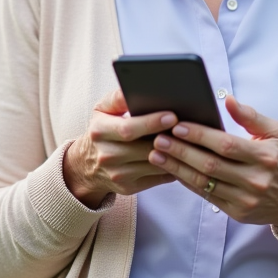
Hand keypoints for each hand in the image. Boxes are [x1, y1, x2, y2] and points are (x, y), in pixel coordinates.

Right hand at [63, 88, 177, 207]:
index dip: (152, 123)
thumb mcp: (102, 109)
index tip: (172, 116)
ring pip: (155, 165)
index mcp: (100, 132)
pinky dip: (173, 167)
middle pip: (145, 148)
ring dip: (174, 153)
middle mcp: (107, 155)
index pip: (128, 129)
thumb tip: (134, 89)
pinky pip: (158, 178)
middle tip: (188, 128)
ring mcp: (118, 174)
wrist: (87, 164)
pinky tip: (182, 156)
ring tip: (189, 141)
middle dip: (168, 138)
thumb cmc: (102, 130)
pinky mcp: (129, 187)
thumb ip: (118, 98)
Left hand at [147, 95, 277, 231]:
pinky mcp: (236, 212)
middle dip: (181, 150)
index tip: (178, 125)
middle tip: (159, 138)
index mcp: (264, 156)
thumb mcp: (274, 133)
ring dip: (177, 167)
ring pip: (204, 182)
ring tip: (157, 154)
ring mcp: (245, 198)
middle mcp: (255, 179)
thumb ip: (250, 116)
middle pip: (210, 164)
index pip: (226, 145)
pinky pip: (206, 195)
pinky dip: (186, 182)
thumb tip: (229, 100)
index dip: (200, 135)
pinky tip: (171, 170)